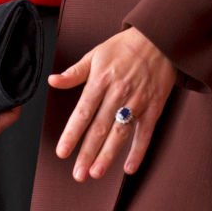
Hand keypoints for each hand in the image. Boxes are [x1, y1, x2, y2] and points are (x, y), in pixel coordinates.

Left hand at [49, 26, 176, 180]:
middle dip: (87, 152)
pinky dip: (138, 151)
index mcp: (101, 79)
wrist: (159, 38)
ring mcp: (137, 101)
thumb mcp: (96, 54)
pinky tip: (129, 167)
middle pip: (100, 127)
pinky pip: (145, 133)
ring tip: (95, 173)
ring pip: (120, 133)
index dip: (72, 133)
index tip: (62, 152)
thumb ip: (75, 72)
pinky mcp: (154, 107)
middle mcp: (118, 92)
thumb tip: (52, 81)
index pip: (83, 111)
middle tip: (78, 174)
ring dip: (108, 155)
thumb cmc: (124, 46)